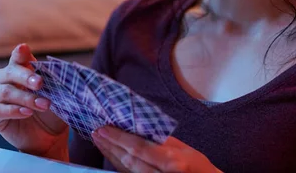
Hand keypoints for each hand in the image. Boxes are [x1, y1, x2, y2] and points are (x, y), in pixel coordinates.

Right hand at [0, 44, 68, 159]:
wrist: (49, 138)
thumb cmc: (52, 112)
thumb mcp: (56, 94)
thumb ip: (51, 79)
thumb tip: (53, 66)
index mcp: (20, 71)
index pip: (16, 58)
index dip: (19, 53)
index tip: (24, 49)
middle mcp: (4, 81)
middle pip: (8, 72)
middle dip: (25, 76)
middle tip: (40, 83)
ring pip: (4, 92)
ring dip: (25, 98)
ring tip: (42, 105)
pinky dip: (14, 110)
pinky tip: (27, 113)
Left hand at [92, 126, 221, 172]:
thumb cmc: (199, 168)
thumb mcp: (185, 150)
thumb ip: (162, 140)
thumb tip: (139, 127)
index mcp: (171, 162)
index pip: (138, 148)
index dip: (119, 138)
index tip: (104, 128)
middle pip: (128, 160)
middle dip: (110, 145)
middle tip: (96, 131)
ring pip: (125, 169)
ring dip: (110, 154)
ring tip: (99, 140)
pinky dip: (117, 163)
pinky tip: (110, 153)